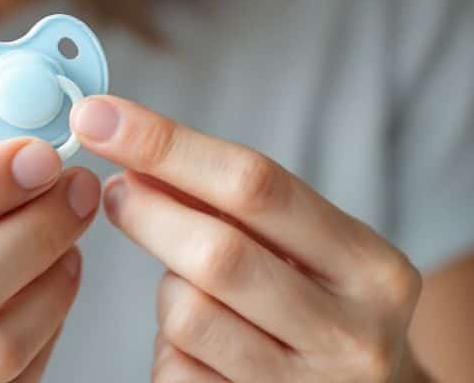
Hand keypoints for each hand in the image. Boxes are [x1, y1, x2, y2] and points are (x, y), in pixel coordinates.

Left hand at [70, 96, 425, 381]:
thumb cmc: (325, 307)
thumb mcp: (311, 248)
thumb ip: (236, 200)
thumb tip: (137, 155)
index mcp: (373, 269)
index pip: (256, 185)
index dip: (166, 145)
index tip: (100, 116)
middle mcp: (352, 336)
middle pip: (216, 254)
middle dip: (149, 213)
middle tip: (116, 193)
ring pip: (187, 316)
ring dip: (167, 291)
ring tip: (189, 286)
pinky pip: (176, 371)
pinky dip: (169, 348)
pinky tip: (200, 346)